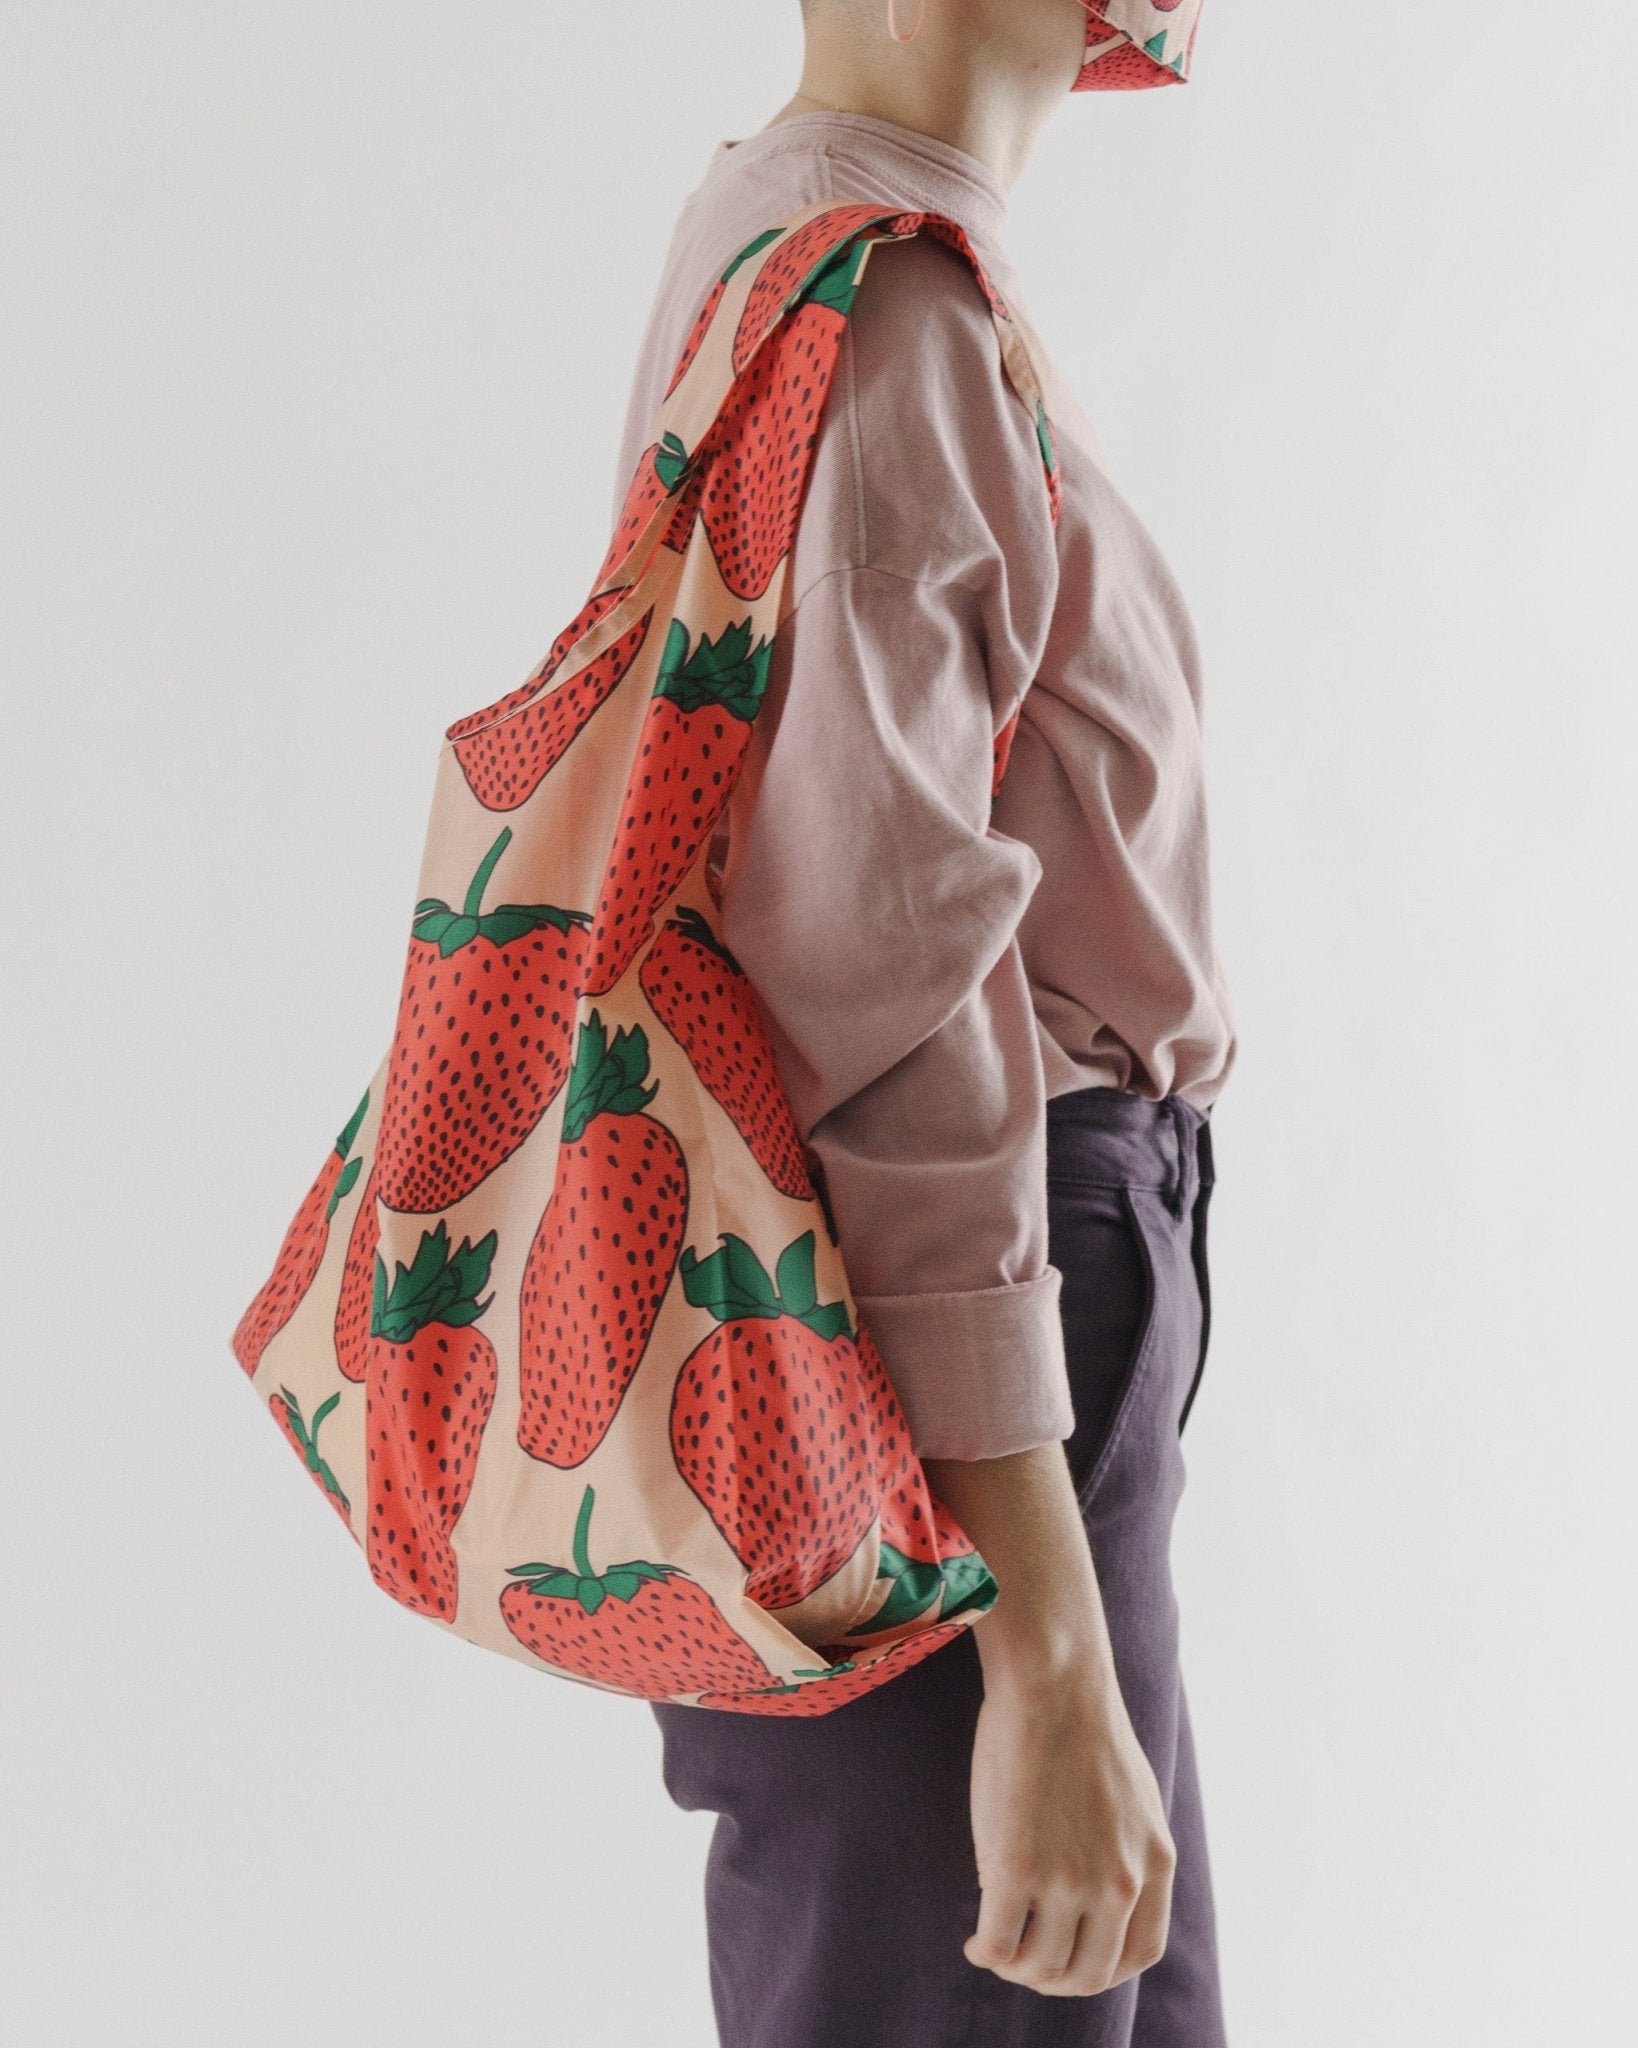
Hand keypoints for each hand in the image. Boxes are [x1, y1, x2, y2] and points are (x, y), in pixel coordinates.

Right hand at [963, 1649, 1175, 1995]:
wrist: (1054, 1682)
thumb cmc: (1079, 1723)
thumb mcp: (1130, 1797)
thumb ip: (1120, 1851)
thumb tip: (1080, 1896)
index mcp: (1154, 1863)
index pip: (1139, 1954)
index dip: (1101, 1969)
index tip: (1072, 1961)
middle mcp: (1120, 1883)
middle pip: (1088, 1973)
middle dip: (1053, 1978)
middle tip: (1025, 1962)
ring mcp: (1069, 1880)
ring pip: (1040, 1967)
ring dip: (1016, 1968)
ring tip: (996, 1948)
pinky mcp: (1017, 1869)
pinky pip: (998, 1944)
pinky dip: (985, 1953)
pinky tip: (975, 1941)